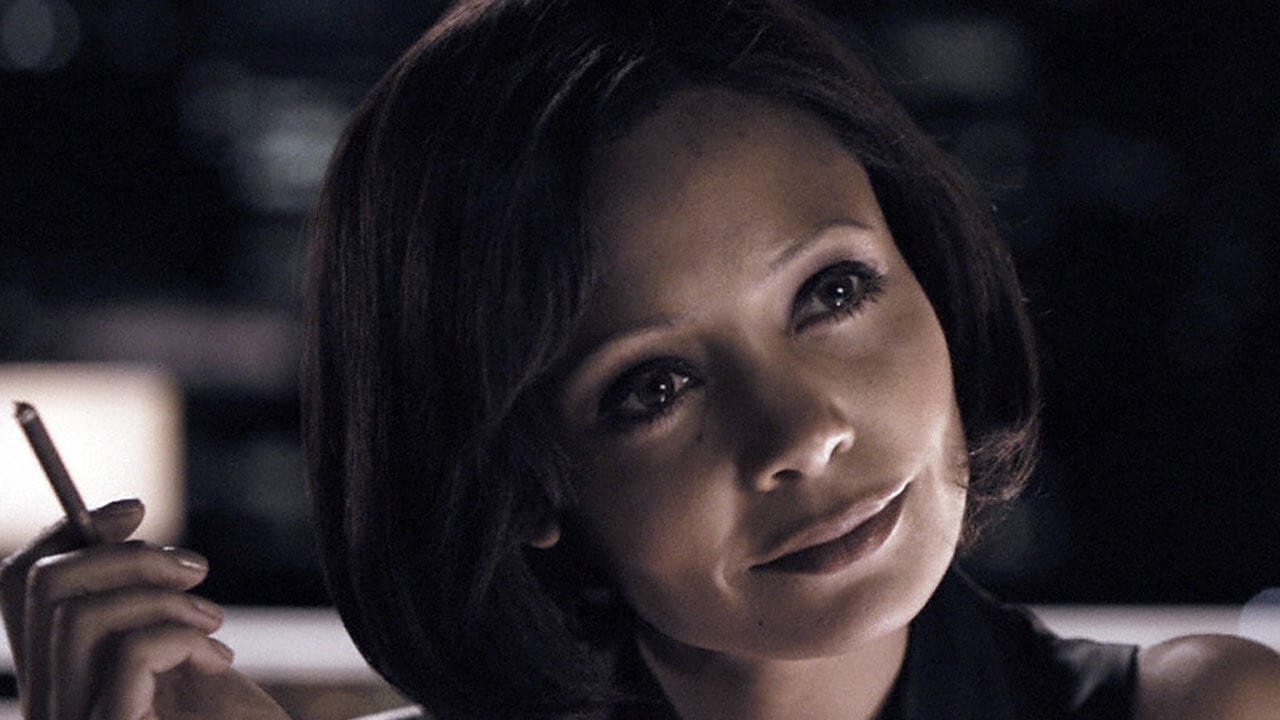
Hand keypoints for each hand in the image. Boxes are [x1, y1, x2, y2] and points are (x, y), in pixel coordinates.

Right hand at [0, 499, 289, 719]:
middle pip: (43, 587)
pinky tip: (219, 660)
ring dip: (162, 598)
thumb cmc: (229, 718)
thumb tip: (121, 516)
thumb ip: (140, 596)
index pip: (18, 585)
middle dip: (126, 555)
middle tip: (196, 569)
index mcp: (59, 675)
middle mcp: (49, 704)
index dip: (68, 532)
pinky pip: (127, 654)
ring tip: (215, 622)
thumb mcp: (179, 643)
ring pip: (79, 615)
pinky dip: (180, 636)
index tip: (136, 509)